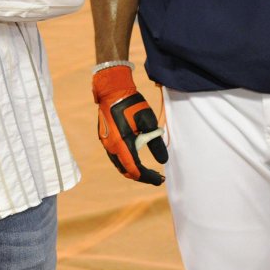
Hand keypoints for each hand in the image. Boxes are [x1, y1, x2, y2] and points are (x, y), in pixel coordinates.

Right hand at [91, 64, 166, 185]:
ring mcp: (106, 143)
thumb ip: (155, 141)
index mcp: (121, 143)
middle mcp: (111, 146)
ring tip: (150, 170)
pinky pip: (116, 155)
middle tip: (158, 176)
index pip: (135, 168)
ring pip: (120, 163)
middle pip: (126, 169)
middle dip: (142, 175)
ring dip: (134, 168)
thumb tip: (164, 160)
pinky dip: (128, 159)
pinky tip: (137, 156)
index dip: (148, 177)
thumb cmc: (131, 103)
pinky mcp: (105, 138)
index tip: (160, 180)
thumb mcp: (147, 121)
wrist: (112, 89)